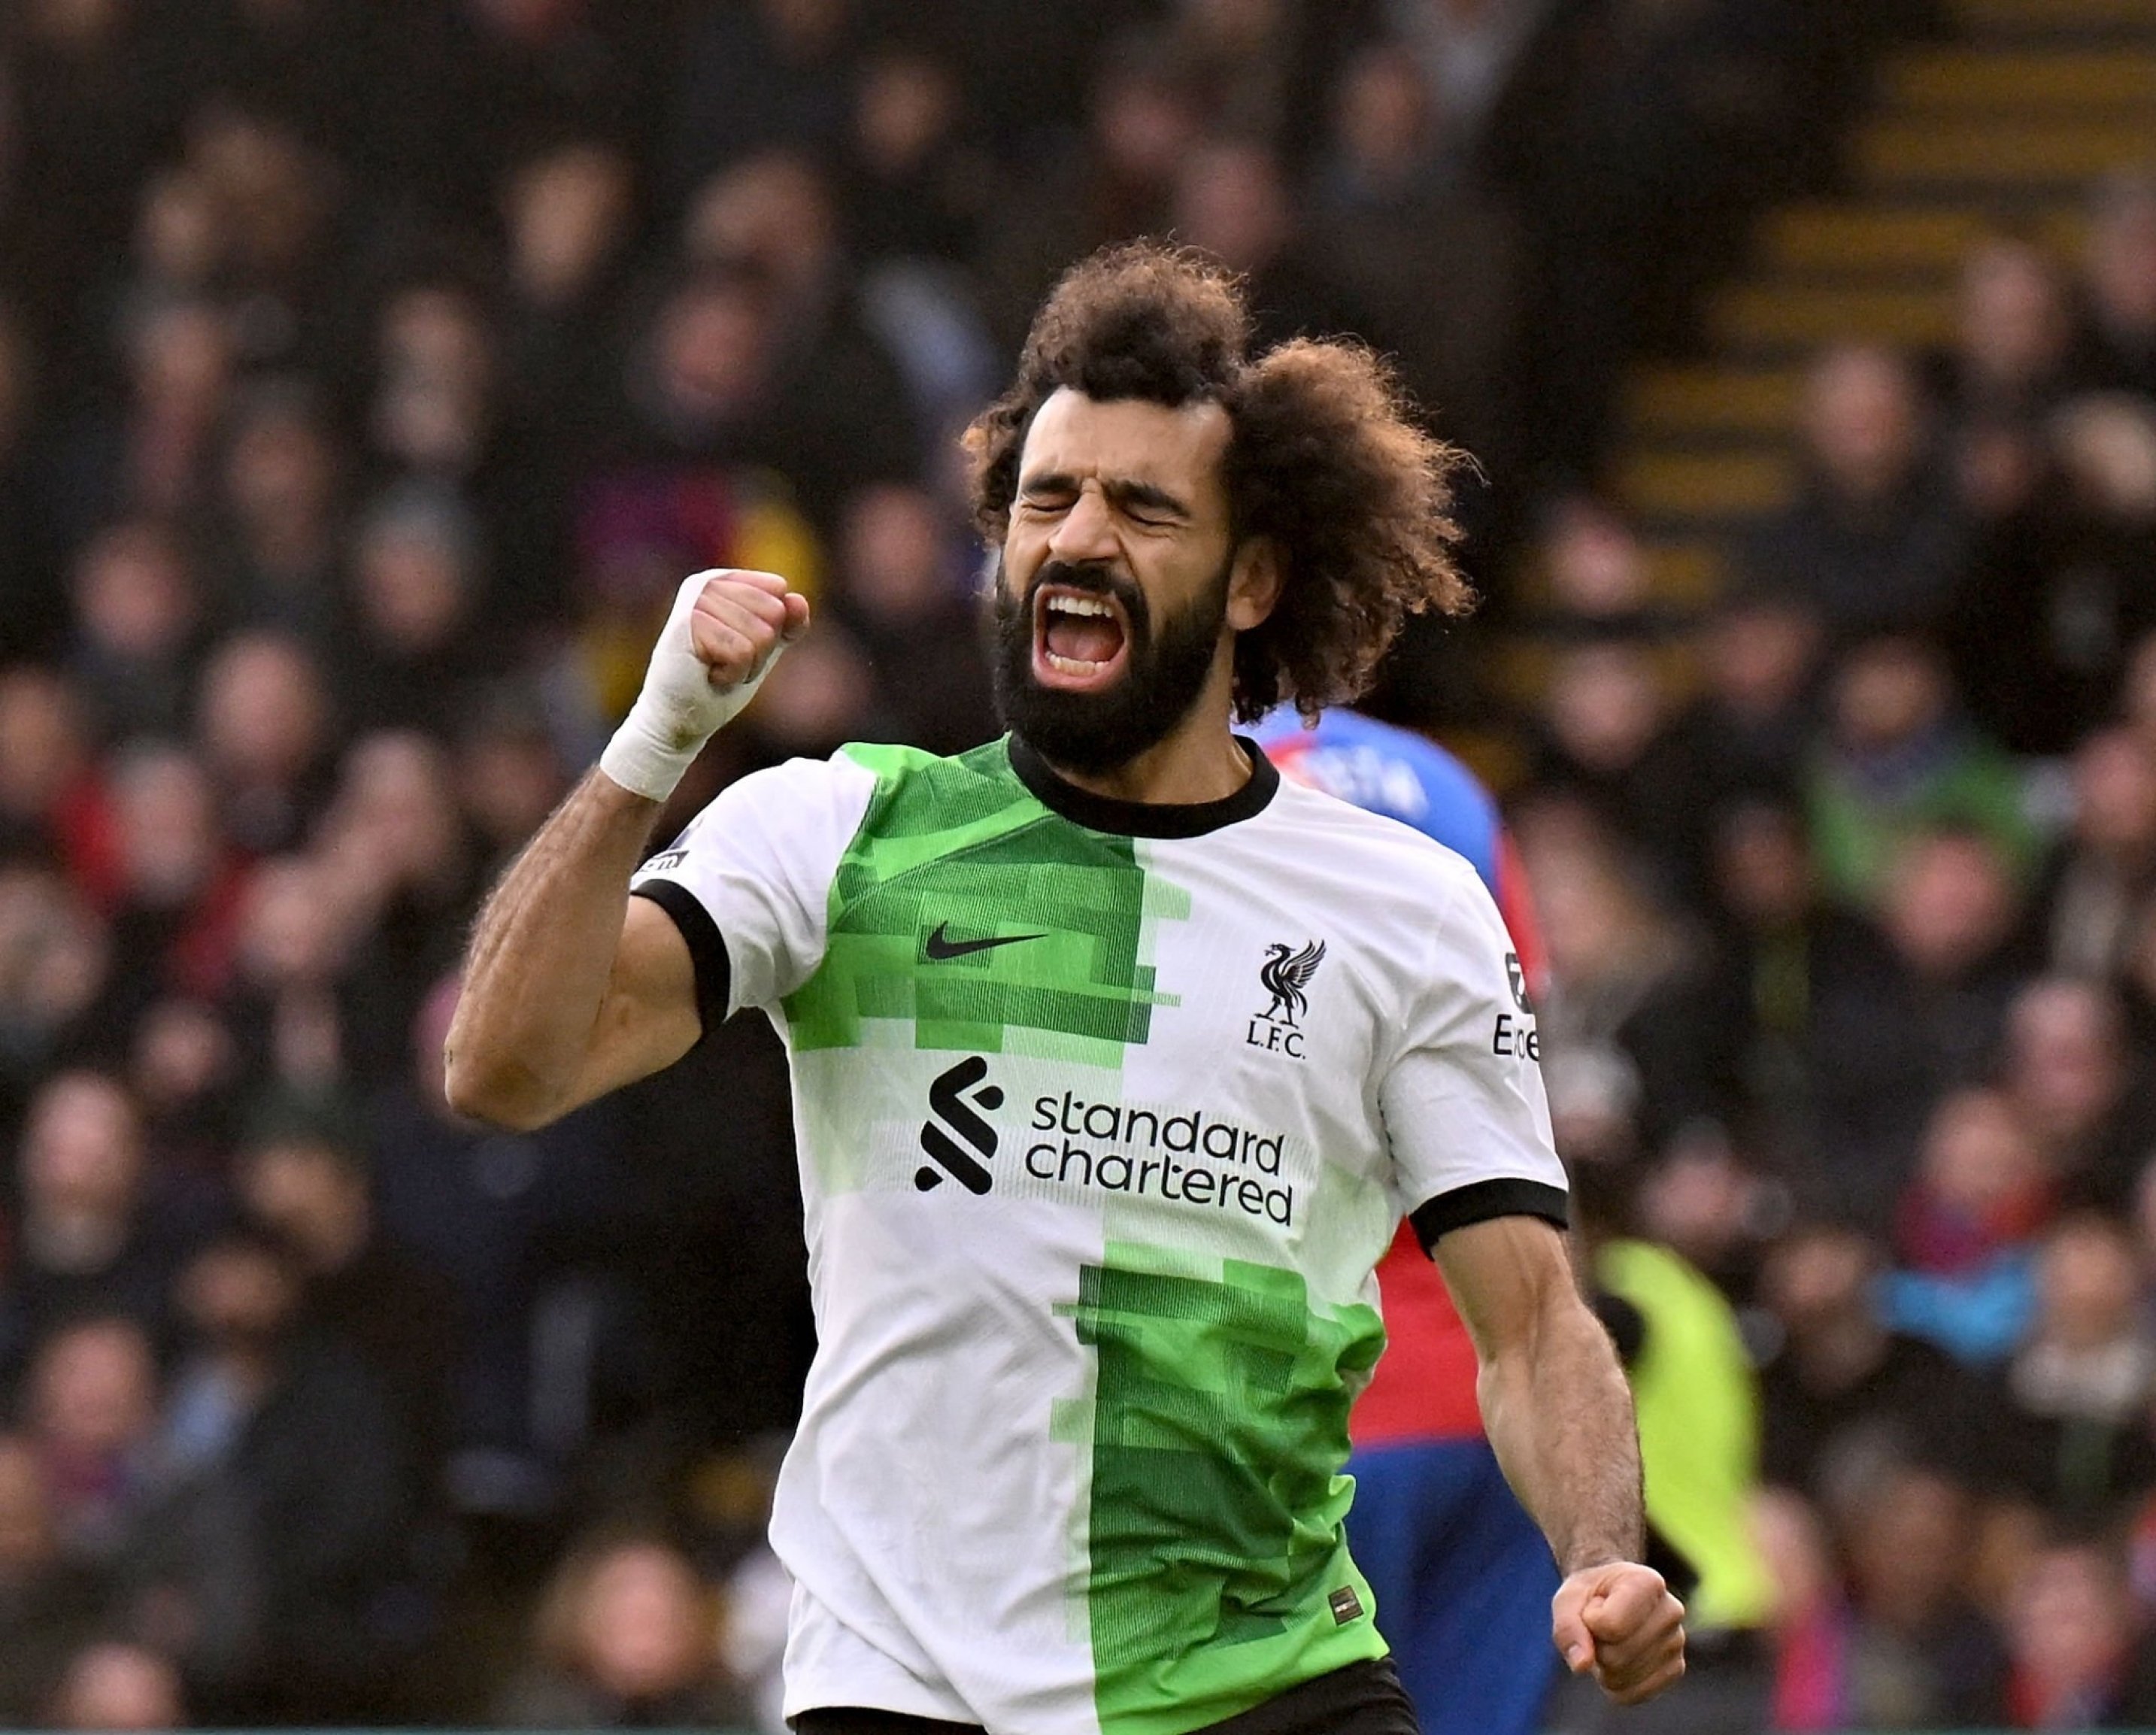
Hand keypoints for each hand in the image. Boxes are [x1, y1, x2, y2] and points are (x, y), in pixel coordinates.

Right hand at [600, 569, 811, 800]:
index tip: (741, 647)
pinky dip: (732, 674)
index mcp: (725, 581)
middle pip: (774, 612)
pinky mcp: (687, 622)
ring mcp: (695, 600)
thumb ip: (786, 625)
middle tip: (727, 661)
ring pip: (761, 634)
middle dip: (759, 650)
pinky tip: (708, 675)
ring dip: (746, 664)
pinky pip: (742, 651)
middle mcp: (708, 582)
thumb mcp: (763, 650)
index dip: (771, 631)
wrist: (680, 718)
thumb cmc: (719, 682)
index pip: (779, 591)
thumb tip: (798, 600)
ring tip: (717, 669)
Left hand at [1551, 1561, 1684, 1705]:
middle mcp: (1671, 1611)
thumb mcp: (1568, 1599)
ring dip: (1603, 1665)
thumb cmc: (1589, 1595)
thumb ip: (1567, 1627)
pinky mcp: (1676, 1669)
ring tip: (1611, 1639)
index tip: (1594, 1605)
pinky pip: (1634, 1695)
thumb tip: (1581, 1666)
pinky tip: (1619, 1659)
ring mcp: (1677, 1642)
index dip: (1589, 1621)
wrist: (1611, 1595)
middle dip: (1595, 1645)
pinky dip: (1615, 1684)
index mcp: (1648, 1583)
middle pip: (1616, 1656)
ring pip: (1623, 1678)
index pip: (1610, 1626)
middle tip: (1600, 1625)